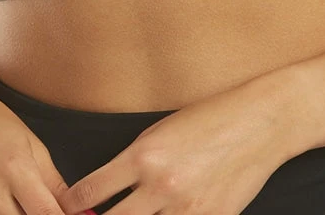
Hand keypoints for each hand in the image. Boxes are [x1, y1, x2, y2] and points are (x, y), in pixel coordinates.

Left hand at [56, 77, 287, 214]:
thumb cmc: (209, 118)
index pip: (89, 193)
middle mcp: (160, 185)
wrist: (259, 122)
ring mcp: (187, 208)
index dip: (70, 207)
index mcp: (142, 155)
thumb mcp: (160, 131)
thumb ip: (133, 162)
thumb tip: (106, 190)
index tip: (64, 211)